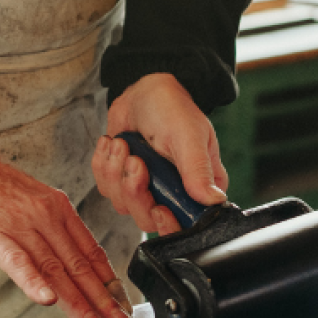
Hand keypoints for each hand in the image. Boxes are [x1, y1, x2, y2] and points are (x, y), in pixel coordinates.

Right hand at [0, 118, 130, 317]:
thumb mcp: (35, 200)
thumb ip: (54, 229)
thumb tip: (74, 262)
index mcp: (60, 209)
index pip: (91, 250)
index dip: (108, 281)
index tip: (121, 303)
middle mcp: (46, 216)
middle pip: (78, 264)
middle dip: (101, 297)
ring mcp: (20, 225)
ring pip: (54, 268)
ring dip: (75, 299)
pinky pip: (17, 261)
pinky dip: (33, 281)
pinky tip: (46, 299)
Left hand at [93, 73, 227, 235]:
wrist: (144, 92)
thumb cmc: (172, 108)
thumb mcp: (189, 136)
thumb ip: (198, 170)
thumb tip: (213, 201)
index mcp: (198, 188)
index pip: (187, 224)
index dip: (170, 226)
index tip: (159, 208)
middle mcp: (173, 194)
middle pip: (149, 218)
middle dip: (135, 191)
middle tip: (135, 161)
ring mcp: (147, 189)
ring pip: (123, 204)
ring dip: (116, 173)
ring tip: (122, 144)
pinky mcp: (123, 181)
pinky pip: (106, 188)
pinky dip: (103, 165)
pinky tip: (111, 144)